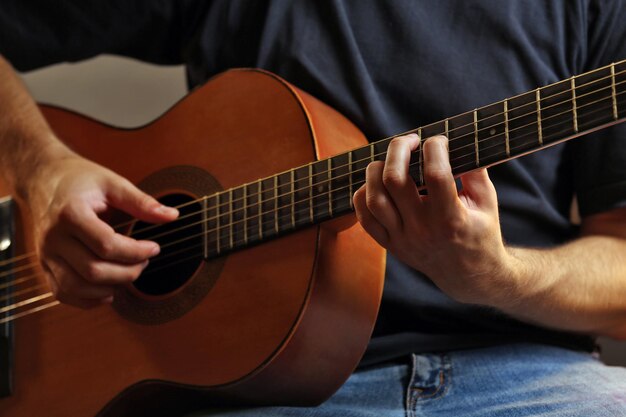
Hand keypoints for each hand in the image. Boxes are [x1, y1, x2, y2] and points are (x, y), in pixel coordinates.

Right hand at [26, 149, 177, 307]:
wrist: (43, 179)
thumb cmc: (80, 180)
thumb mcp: (113, 183)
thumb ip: (142, 202)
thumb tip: (172, 216)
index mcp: (70, 213)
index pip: (106, 245)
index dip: (136, 252)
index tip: (154, 248)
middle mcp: (53, 237)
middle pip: (93, 270)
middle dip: (127, 272)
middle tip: (144, 261)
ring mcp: (45, 254)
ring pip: (76, 287)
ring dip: (110, 288)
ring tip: (129, 272)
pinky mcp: (44, 265)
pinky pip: (63, 293)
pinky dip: (88, 299)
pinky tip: (109, 290)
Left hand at [353, 134, 517, 305]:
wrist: (469, 275)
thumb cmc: (481, 231)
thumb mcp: (487, 202)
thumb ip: (476, 171)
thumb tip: (459, 139)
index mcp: (451, 219)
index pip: (435, 174)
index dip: (435, 148)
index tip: (438, 140)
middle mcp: (422, 230)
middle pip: (394, 180)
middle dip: (398, 149)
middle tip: (410, 140)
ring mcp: (403, 239)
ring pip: (374, 198)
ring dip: (377, 170)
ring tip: (391, 160)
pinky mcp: (390, 245)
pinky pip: (364, 217)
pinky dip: (364, 194)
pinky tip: (378, 183)